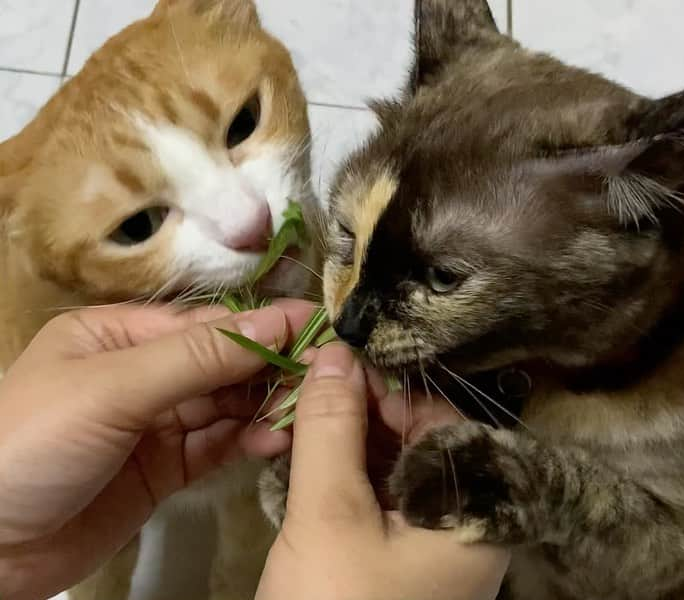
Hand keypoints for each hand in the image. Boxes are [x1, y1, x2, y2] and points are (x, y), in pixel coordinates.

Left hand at [0, 301, 313, 599]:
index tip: (319, 325)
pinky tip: (277, 440)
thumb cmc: (36, 444)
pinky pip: (217, 445)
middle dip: (270, 368)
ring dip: (266, 406)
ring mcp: (156, 422)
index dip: (260, 325)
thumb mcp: (112, 389)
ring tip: (308, 411)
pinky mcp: (166, 468)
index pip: (205, 325)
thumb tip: (274, 323)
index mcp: (120, 336)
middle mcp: (143, 373)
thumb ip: (197, 357)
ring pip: (225, 405)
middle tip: (327, 372)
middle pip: (222, 364)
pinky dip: (248, 441)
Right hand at [256, 344, 509, 599]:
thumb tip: (333, 351)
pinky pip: (375, 496)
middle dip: (357, 410)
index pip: (442, 415)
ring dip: (341, 440)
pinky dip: (339, 474)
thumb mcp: (328, 515)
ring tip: (292, 421)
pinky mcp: (398, 556)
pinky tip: (300, 459)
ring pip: (390, 465)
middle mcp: (466, 521)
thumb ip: (332, 427)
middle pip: (417, 437)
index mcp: (478, 509)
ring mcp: (431, 541)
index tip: (332, 360)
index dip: (387, 383)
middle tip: (302, 387)